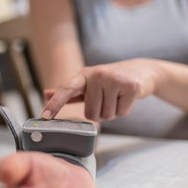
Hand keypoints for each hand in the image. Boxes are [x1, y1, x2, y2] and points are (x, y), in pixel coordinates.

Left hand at [42, 59, 165, 120]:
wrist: (142, 71)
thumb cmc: (111, 80)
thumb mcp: (89, 83)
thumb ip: (69, 91)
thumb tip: (46, 94)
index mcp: (84, 75)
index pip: (66, 89)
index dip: (55, 104)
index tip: (45, 116)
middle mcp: (97, 75)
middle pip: (91, 114)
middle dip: (100, 113)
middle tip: (108, 100)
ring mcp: (114, 80)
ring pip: (106, 115)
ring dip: (112, 112)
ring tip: (117, 98)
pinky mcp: (131, 87)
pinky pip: (121, 114)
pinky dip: (124, 110)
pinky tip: (126, 98)